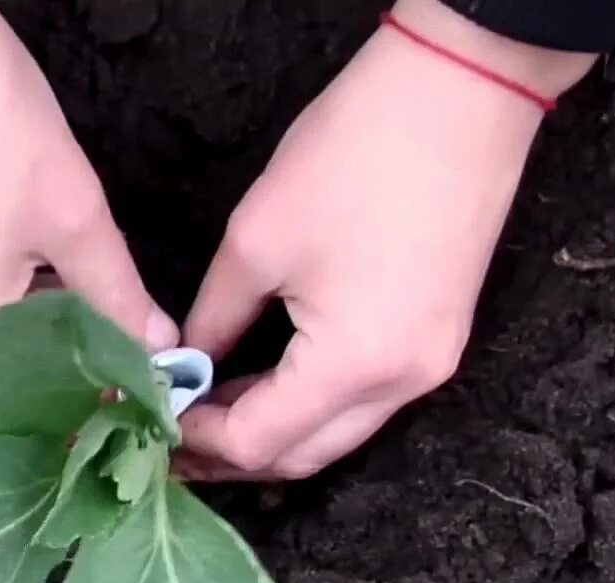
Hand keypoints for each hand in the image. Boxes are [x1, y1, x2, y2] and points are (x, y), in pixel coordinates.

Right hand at [0, 0, 176, 405]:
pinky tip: (27, 281)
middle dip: (56, 379)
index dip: (90, 404)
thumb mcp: (72, 211)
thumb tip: (158, 348)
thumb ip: (119, 294)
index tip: (137, 392)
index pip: (37, 407)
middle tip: (118, 354)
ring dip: (23, 347)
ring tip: (79, 311)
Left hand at [175, 0, 595, 480]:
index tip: (152, 419)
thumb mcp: (257, 241)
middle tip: (173, 434)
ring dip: (274, 430)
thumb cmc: (356, 155)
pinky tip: (266, 381)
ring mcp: (430, 367)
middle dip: (234, 454)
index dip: (199, 440)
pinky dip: (312, 402)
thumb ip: (214, 318)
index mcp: (353, 364)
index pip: (259, 442)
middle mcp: (401, 385)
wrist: (462, 94)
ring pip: (337, 434)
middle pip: (303, 456)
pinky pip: (366, 400)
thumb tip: (185, 363)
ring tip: (210, 411)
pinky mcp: (439, 340)